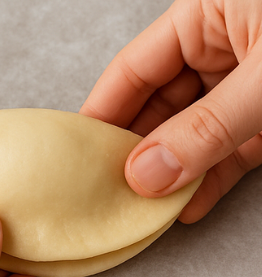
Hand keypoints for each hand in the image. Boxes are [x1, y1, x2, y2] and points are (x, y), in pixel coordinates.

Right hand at [81, 0, 261, 221]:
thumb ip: (207, 127)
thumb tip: (145, 176)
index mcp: (205, 14)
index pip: (133, 70)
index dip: (102, 116)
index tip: (74, 162)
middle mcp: (220, 46)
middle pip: (158, 106)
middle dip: (137, 155)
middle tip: (108, 198)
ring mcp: (247, 82)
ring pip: (194, 135)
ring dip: (173, 177)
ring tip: (145, 213)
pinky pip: (231, 151)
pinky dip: (212, 180)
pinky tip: (189, 208)